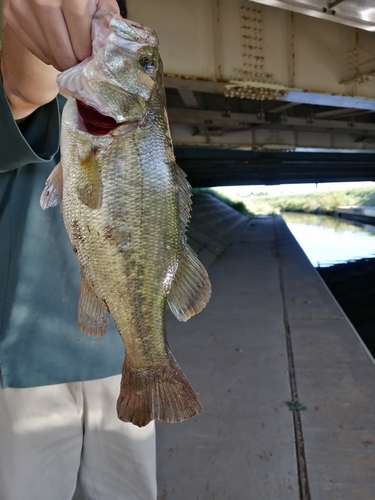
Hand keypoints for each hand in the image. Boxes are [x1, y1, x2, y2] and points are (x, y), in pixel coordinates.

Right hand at [3, 0, 119, 70]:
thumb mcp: (99, 0)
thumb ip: (107, 20)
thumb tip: (109, 47)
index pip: (79, 33)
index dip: (85, 51)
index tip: (89, 59)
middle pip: (61, 47)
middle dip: (74, 62)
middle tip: (80, 66)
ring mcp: (24, 5)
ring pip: (47, 51)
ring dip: (60, 61)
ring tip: (70, 58)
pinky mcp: (12, 14)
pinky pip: (33, 48)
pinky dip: (47, 54)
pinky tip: (55, 48)